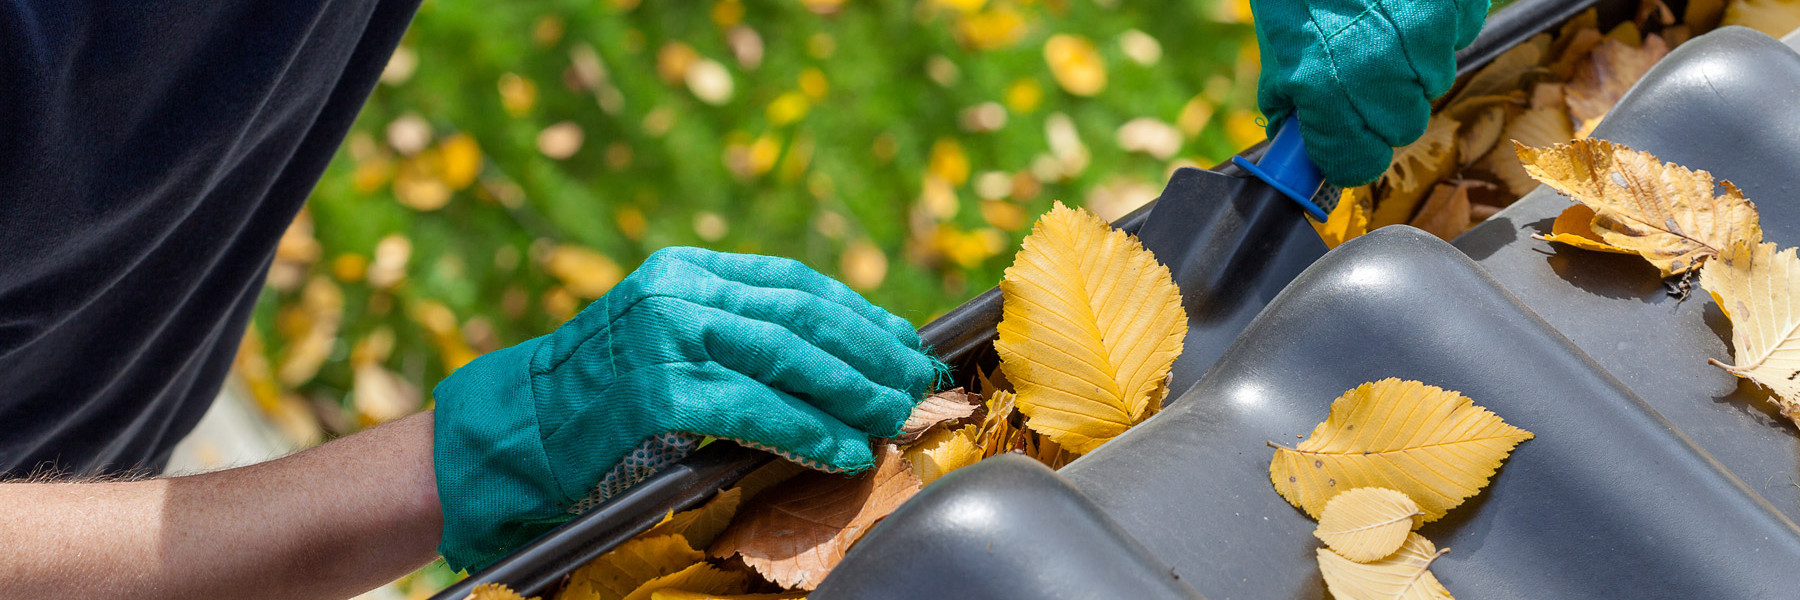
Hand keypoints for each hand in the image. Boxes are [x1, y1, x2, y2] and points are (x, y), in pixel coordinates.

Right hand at [430, 247, 942, 570]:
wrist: (509, 433)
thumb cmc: (593, 401)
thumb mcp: (662, 341)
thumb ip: (729, 334)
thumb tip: (830, 359)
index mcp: (684, 270)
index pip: (794, 282)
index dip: (858, 313)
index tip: (903, 341)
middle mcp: (677, 291)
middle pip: (803, 316)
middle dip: (871, 352)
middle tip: (918, 381)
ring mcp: (667, 338)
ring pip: (788, 359)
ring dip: (854, 391)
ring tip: (896, 415)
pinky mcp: (659, 393)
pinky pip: (756, 411)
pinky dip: (810, 432)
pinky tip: (845, 450)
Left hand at [1250, 0, 1488, 185]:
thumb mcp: (1279, 35)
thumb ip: (1290, 96)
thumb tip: (1296, 139)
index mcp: (1322, 84)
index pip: (1356, 162)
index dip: (1349, 156)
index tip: (1345, 146)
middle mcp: (1376, 66)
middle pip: (1402, 128)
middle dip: (1381, 109)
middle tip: (1362, 76)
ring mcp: (1423, 34)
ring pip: (1433, 83)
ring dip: (1412, 65)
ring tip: (1384, 26)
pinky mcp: (1457, 4)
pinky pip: (1459, 36)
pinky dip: (1439, 27)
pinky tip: (1409, 4)